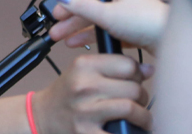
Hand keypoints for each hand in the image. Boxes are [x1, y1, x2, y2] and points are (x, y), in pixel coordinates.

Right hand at [33, 54, 152, 133]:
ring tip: (142, 118)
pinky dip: (132, 133)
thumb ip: (113, 67)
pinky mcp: (87, 133)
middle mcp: (84, 86)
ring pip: (131, 109)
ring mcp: (86, 111)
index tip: (136, 80)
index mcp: (83, 65)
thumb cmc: (67, 93)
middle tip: (139, 102)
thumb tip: (149, 69)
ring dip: (143, 117)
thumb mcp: (82, 71)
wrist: (42, 116)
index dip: (138, 73)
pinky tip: (132, 131)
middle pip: (133, 88)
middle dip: (142, 96)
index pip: (128, 64)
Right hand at [48, 0, 168, 55]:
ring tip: (65, 40)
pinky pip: (108, 32)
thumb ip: (82, 6)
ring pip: (99, 21)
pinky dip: (95, 37)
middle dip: (72, 20)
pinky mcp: (132, 30)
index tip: (56, 14)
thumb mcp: (107, 14)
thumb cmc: (146, 23)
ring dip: (81, 30)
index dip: (70, 4)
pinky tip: (83, 43)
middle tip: (57, 31)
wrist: (172, 42)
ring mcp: (128, 14)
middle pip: (91, 8)